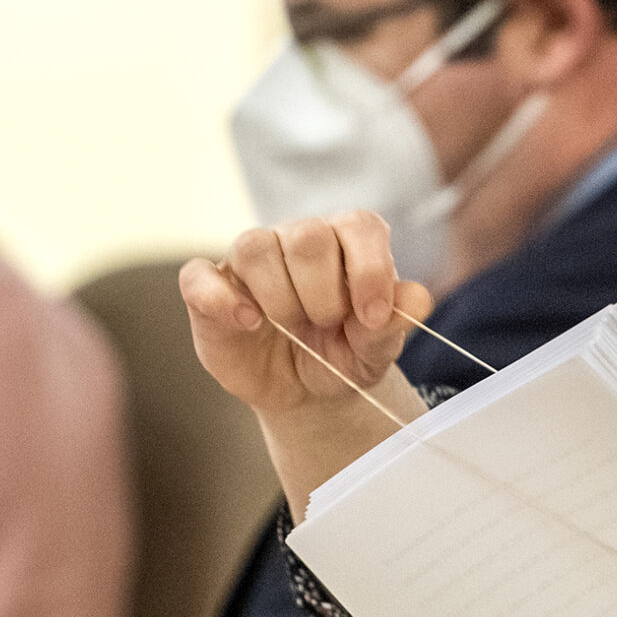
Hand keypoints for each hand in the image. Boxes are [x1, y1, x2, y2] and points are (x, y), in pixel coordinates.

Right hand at [178, 213, 432, 417]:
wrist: (303, 390)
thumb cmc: (343, 355)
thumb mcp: (375, 350)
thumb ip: (394, 323)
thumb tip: (418, 299)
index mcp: (348, 241)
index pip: (359, 226)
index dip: (368, 271)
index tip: (372, 317)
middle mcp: (299, 237)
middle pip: (307, 237)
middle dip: (322, 293)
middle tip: (326, 325)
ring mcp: (252, 259)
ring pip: (256, 247)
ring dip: (279, 299)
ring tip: (290, 327)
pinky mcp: (211, 286)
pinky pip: (198, 275)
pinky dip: (221, 299)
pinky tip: (248, 323)